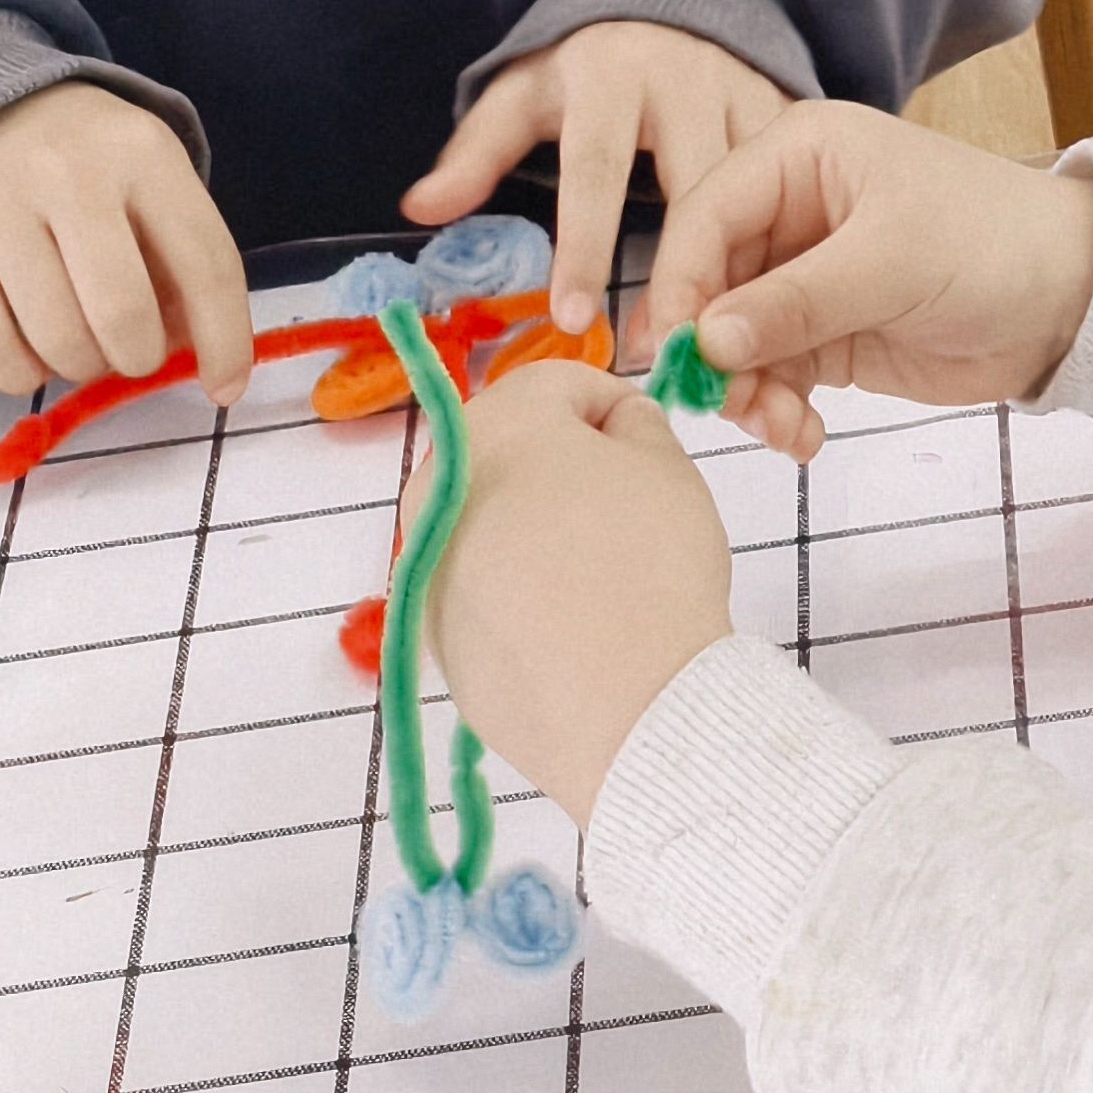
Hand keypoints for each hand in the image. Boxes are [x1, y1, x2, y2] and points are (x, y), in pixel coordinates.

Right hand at [0, 81, 255, 405]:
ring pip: (57, 340)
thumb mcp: (151, 185)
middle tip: (131, 352)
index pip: (204, 262)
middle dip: (138, 357)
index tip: (226, 387)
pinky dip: (22, 374)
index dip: (224, 339)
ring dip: (81, 366)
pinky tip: (32, 349)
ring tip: (80, 340)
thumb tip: (201, 358)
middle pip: (123, 311)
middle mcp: (67, 170)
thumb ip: (181, 265)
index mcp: (143, 151)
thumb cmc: (89, 168)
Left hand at [405, 19, 787, 341]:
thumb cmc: (586, 65)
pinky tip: (773, 306)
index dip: (586, 246)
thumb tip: (419, 208)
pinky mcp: (787, 113)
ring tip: (722, 349)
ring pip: (755, 194)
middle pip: (691, 188)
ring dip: (742, 271)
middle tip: (663, 352)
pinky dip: (785, 248)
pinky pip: (795, 190)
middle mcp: (687, 80)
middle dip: (682, 274)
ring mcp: (746, 94)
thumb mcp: (524, 92)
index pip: (596, 168)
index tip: (575, 320)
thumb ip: (476, 151)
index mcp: (613, 75)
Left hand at [429, 360, 731, 822]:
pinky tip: (569, 625)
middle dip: (564, 467)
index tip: (651, 449)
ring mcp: (424, 566)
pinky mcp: (430, 637)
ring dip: (535, 529)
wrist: (627, 707)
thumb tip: (611, 430)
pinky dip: (517, 592)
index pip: (561, 385)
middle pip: (510, 451)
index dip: (617, 408)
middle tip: (626, 511)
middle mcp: (437, 486)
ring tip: (598, 573)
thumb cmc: (651, 567)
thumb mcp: (668, 464)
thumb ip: (634, 424)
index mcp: (494, 425)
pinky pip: (479, 589)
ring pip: (488, 522)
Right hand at [643, 101, 1092, 462]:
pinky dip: (776, 411)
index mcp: (799, 156)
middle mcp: (791, 210)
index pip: (705, 215)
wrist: (1073, 298)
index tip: (668, 352)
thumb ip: (794, 301)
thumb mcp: (890, 263)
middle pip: (709, 283)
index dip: (676, 283)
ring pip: (735, 339)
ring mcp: (806, 276)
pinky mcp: (828, 333)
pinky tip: (803, 437)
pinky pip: (772, 375)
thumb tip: (704, 341)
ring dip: (745, 392)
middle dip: (712, 351)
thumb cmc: (990, 245)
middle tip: (727, 406)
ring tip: (782, 428)